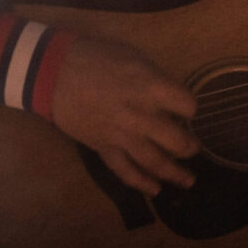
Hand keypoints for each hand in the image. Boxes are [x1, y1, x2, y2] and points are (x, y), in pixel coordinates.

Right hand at [50, 36, 199, 195]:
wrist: (54, 72)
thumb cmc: (97, 56)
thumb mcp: (134, 57)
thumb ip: (156, 80)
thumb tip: (170, 98)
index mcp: (151, 87)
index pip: (187, 105)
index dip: (191, 108)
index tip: (187, 109)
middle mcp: (141, 115)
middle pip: (177, 140)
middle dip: (189, 147)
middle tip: (193, 148)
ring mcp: (122, 135)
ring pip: (155, 162)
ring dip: (175, 174)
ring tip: (188, 181)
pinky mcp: (103, 148)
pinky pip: (125, 171)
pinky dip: (141, 183)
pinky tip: (155, 190)